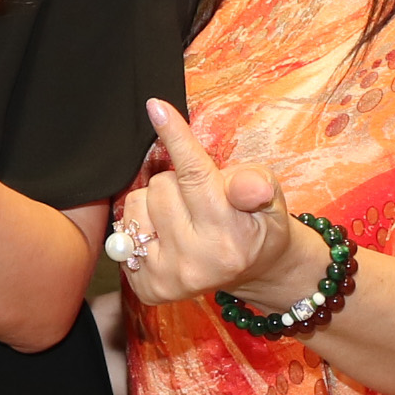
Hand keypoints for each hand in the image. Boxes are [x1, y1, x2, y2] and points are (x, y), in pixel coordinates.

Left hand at [113, 100, 319, 305]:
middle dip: (176, 183)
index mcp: (231, 233)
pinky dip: (142, 226)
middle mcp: (199, 259)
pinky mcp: (149, 288)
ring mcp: (171, 277)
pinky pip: (123, 233)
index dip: (176, 138)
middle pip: (160, 186)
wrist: (255, 270)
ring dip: (154, 203)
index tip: (155, 107)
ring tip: (183, 217)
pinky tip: (167, 238)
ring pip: (135, 206)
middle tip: (199, 199)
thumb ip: (255, 183)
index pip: (196, 176)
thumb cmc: (259, 221)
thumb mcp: (271, 195)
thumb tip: (247, 185)